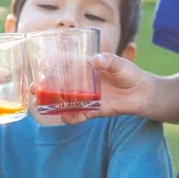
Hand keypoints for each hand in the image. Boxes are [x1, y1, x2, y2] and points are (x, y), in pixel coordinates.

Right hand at [32, 53, 150, 124]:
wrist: (143, 93)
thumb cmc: (130, 74)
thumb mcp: (121, 65)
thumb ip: (110, 62)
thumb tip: (97, 59)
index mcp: (86, 67)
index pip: (65, 65)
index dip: (52, 65)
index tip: (41, 65)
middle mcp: (83, 82)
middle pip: (60, 84)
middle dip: (46, 86)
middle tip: (35, 88)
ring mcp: (87, 97)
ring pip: (65, 100)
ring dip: (52, 102)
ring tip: (40, 104)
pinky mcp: (94, 110)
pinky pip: (79, 115)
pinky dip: (72, 117)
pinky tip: (64, 118)